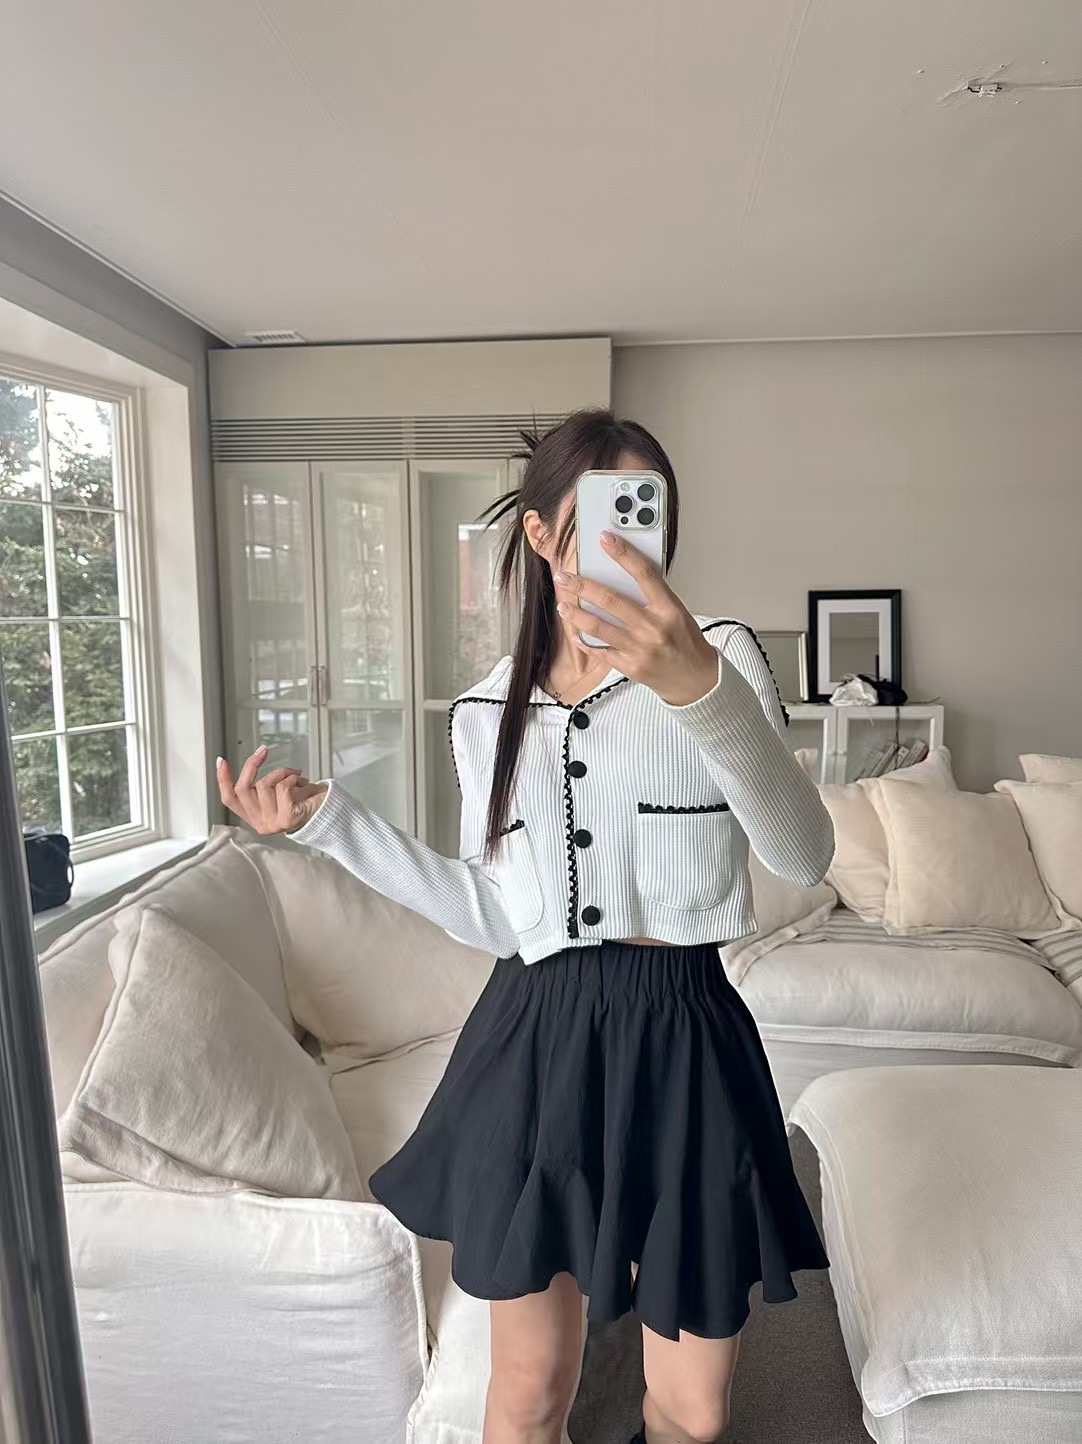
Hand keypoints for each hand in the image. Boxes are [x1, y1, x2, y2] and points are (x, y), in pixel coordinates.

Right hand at [216, 745, 328, 834]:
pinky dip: (290, 778)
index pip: (229, 799)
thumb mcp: (276, 790)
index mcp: (253, 817)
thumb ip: (261, 785)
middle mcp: (260, 823)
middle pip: (242, 788)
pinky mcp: (287, 818)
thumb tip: (253, 762)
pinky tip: (299, 781)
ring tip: (294, 774)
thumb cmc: (304, 799)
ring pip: (263, 785)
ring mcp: (272, 823)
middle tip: (264, 751)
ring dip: (280, 772)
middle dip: (252, 765)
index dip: (222, 779)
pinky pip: (281, 789)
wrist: (330, 812)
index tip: (221, 760)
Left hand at [552, 531, 719, 705]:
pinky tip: (576, 633)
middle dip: (583, 586)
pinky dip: (585, 641)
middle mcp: (653, 627)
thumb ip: (652, 597)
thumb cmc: (686, 643)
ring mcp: (640, 648)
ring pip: (599, 627)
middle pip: (612, 600)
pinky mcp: (629, 666)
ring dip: (576, 614)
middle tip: (565, 577)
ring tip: (563, 605)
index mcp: (669, 609)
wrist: (695, 680)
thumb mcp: (677, 613)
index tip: (605, 539)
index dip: (623, 554)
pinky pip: (601, 651)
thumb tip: (620, 577)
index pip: (644, 573)